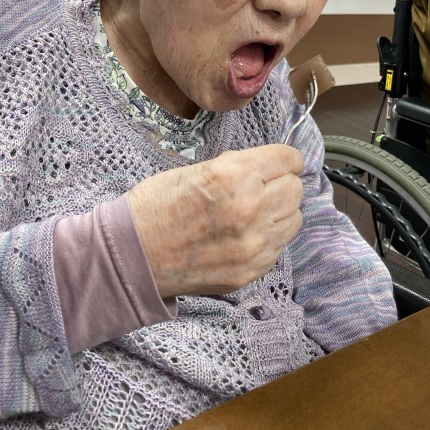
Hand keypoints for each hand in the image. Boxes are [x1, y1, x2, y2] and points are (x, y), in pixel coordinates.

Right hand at [128, 144, 303, 296]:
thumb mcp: (197, 169)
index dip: (284, 159)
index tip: (279, 163)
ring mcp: (254, 245)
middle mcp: (250, 210)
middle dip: (281, 183)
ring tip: (255, 211)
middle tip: (263, 186)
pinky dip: (270, 236)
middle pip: (295, 188)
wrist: (133, 255)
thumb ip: (237, 167)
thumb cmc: (156, 206)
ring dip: (279, 211)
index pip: (288, 159)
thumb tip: (265, 167)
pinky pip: (280, 245)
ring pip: (294, 218)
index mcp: (234, 177)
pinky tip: (246, 233)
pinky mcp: (251, 270)